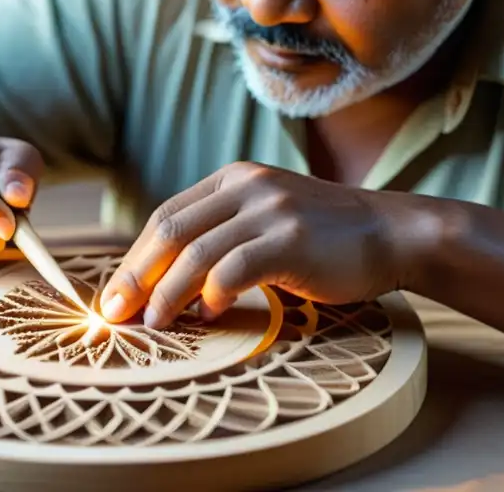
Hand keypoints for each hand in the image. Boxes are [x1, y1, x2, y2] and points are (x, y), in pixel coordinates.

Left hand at [98, 162, 409, 328]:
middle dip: (135, 277)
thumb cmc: (324, 236)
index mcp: (233, 178)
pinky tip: (208, 314)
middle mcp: (246, 186)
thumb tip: (166, 278)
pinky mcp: (288, 239)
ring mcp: (269, 210)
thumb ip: (224, 231)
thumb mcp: (267, 215)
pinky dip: (211, 296)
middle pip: (170, 232)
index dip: (134, 258)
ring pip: (195, 254)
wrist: (389, 232)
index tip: (116, 294)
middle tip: (114, 314)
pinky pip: (232, 270)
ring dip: (166, 295)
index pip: (166, 216)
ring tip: (155, 325)